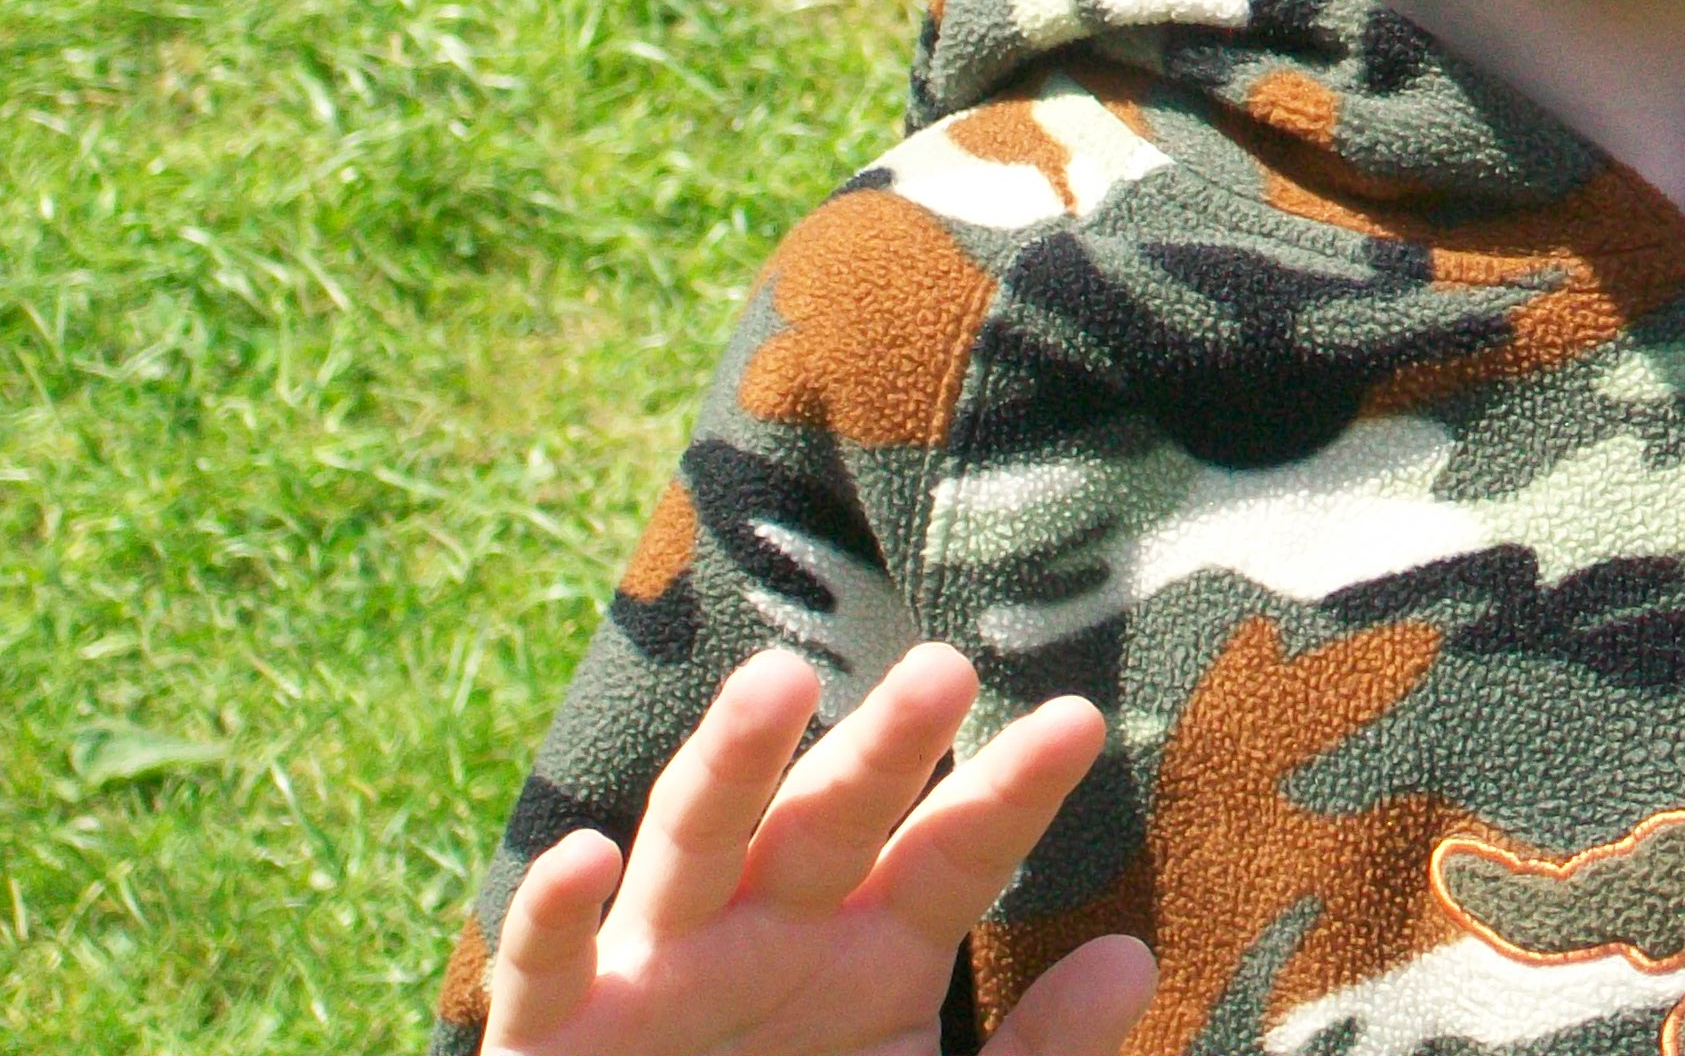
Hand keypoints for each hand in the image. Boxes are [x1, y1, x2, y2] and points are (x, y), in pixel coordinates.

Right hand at [480, 643, 1154, 1055]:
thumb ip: (1036, 1051)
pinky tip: (585, 855)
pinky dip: (554, 912)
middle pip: (833, 815)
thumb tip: (1134, 953)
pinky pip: (550, 966)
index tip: (1080, 719)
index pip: (957, 849)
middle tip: (945, 667)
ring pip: (694, 841)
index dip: (1012, 790)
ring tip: (776, 681)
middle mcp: (772, 928)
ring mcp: (664, 967)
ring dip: (730, 763)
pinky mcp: (557, 1033)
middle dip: (883, 745)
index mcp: (875, 942)